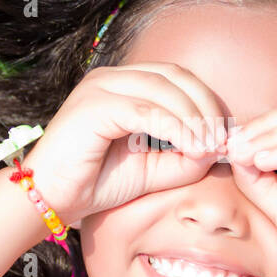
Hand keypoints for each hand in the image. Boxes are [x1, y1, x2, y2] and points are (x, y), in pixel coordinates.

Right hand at [22, 63, 229, 227]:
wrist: (50, 200)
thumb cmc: (96, 184)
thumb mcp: (152, 169)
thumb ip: (185, 158)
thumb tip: (218, 148)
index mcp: (123, 85)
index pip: (177, 77)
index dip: (207, 101)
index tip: (226, 133)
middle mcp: (111, 78)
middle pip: (175, 75)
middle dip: (206, 106)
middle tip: (223, 139)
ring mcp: (100, 87)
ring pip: (163, 89)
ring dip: (194, 118)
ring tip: (210, 147)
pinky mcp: (93, 105)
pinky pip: (146, 111)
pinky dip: (175, 128)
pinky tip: (192, 148)